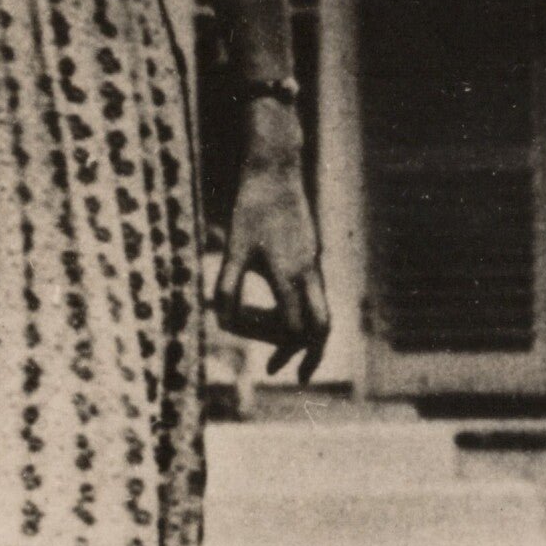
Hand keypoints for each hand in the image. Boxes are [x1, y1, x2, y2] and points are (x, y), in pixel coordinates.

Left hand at [214, 154, 329, 383]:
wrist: (276, 168)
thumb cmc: (251, 206)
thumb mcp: (232, 247)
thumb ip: (228, 287)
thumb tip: (222, 322)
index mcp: (290, 275)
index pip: (291, 328)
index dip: (272, 343)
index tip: (250, 342)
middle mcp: (308, 273)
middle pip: (321, 328)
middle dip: (309, 356)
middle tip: (293, 377)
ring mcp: (313, 264)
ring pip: (323, 311)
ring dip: (307, 336)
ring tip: (291, 355)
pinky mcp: (312, 254)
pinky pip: (315, 294)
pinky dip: (304, 312)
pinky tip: (282, 311)